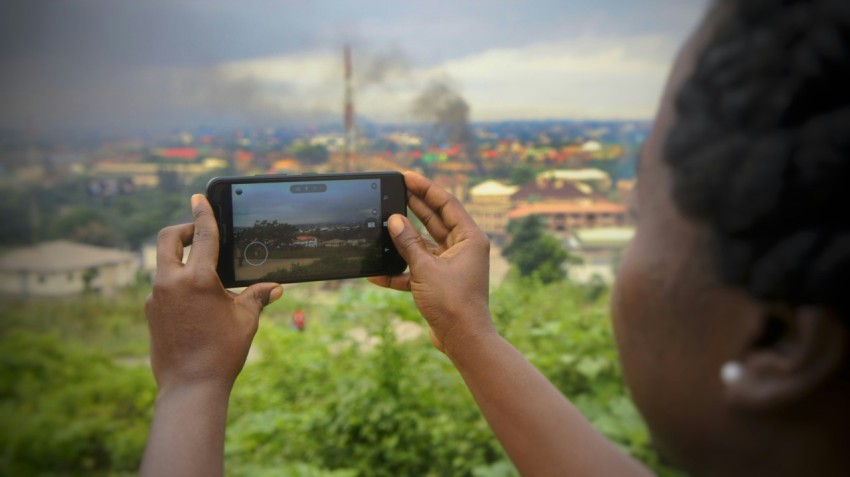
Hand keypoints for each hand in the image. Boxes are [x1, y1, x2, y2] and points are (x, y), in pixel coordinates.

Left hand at [145, 194, 282, 393]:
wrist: (190, 387)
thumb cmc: (222, 353)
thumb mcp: (246, 320)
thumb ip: (258, 297)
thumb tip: (276, 288)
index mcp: (198, 279)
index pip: (202, 235)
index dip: (203, 212)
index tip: (199, 197)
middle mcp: (171, 283)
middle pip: (168, 238)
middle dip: (183, 229)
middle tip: (199, 232)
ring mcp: (156, 297)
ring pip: (163, 263)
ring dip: (180, 257)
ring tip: (203, 269)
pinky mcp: (151, 312)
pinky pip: (162, 286)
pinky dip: (177, 282)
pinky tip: (195, 299)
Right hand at [368, 171, 494, 355]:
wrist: (462, 340)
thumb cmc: (453, 303)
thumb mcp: (425, 268)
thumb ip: (408, 243)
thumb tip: (394, 220)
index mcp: (470, 238)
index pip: (447, 203)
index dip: (426, 188)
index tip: (407, 176)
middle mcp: (464, 248)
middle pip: (436, 219)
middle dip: (415, 205)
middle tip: (395, 190)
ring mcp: (452, 265)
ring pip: (425, 244)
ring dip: (404, 238)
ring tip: (384, 220)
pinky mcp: (440, 282)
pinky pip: (418, 268)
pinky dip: (400, 270)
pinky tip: (377, 272)